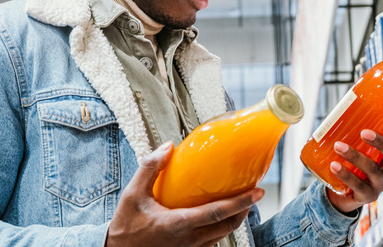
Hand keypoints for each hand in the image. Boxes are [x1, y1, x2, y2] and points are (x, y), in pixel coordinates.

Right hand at [106, 141, 263, 246]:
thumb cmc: (125, 225)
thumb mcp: (132, 194)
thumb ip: (150, 168)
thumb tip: (169, 146)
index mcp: (179, 224)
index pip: (218, 213)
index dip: (240, 203)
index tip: (257, 192)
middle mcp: (189, 240)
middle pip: (228, 226)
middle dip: (245, 210)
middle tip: (254, 193)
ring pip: (223, 236)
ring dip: (235, 220)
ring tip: (241, 202)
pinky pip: (212, 242)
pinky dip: (222, 229)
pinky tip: (220, 217)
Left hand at [325, 111, 382, 213]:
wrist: (338, 195)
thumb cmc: (347, 165)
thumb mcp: (353, 148)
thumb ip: (352, 133)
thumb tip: (341, 108)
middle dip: (381, 142)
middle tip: (363, 132)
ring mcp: (378, 184)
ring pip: (372, 169)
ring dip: (354, 156)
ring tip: (338, 146)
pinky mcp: (366, 196)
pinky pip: (358, 185)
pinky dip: (345, 174)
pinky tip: (334, 165)